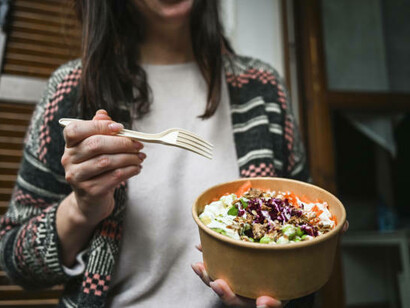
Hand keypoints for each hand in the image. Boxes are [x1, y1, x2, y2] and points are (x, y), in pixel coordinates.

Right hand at [61, 110, 145, 224]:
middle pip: (95, 144)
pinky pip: (114, 177)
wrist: (90, 202)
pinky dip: (129, 170)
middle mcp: (69, 160)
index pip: (75, 129)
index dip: (98, 126)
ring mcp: (77, 177)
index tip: (120, 127)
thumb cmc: (96, 170)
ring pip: (106, 161)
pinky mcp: (90, 191)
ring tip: (140, 157)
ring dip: (128, 157)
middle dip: (121, 142)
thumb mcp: (96, 149)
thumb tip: (103, 114)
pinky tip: (136, 168)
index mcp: (70, 145)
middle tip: (138, 144)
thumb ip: (98, 130)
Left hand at [191, 221, 348, 306]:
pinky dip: (207, 265)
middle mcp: (261, 288)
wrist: (278, 238)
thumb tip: (343, 226)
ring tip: (201, 267)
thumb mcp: (312, 242)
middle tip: (220, 284)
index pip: (276, 302)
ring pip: (227, 289)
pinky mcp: (233, 270)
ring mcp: (245, 281)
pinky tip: (199, 254)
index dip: (270, 305)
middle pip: (244, 302)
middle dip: (230, 296)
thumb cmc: (294, 245)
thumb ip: (325, 236)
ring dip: (211, 279)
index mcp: (281, 287)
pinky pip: (218, 271)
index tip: (265, 300)